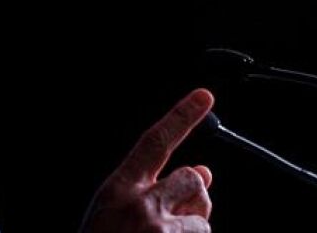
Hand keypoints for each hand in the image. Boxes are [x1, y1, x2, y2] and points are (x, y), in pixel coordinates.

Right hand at [80, 88, 215, 232]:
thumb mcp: (113, 217)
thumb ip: (150, 193)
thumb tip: (204, 172)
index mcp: (117, 190)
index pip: (155, 141)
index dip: (181, 116)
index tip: (204, 96)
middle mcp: (139, 204)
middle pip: (190, 178)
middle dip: (193, 198)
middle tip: (175, 222)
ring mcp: (158, 227)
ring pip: (202, 216)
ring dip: (191, 229)